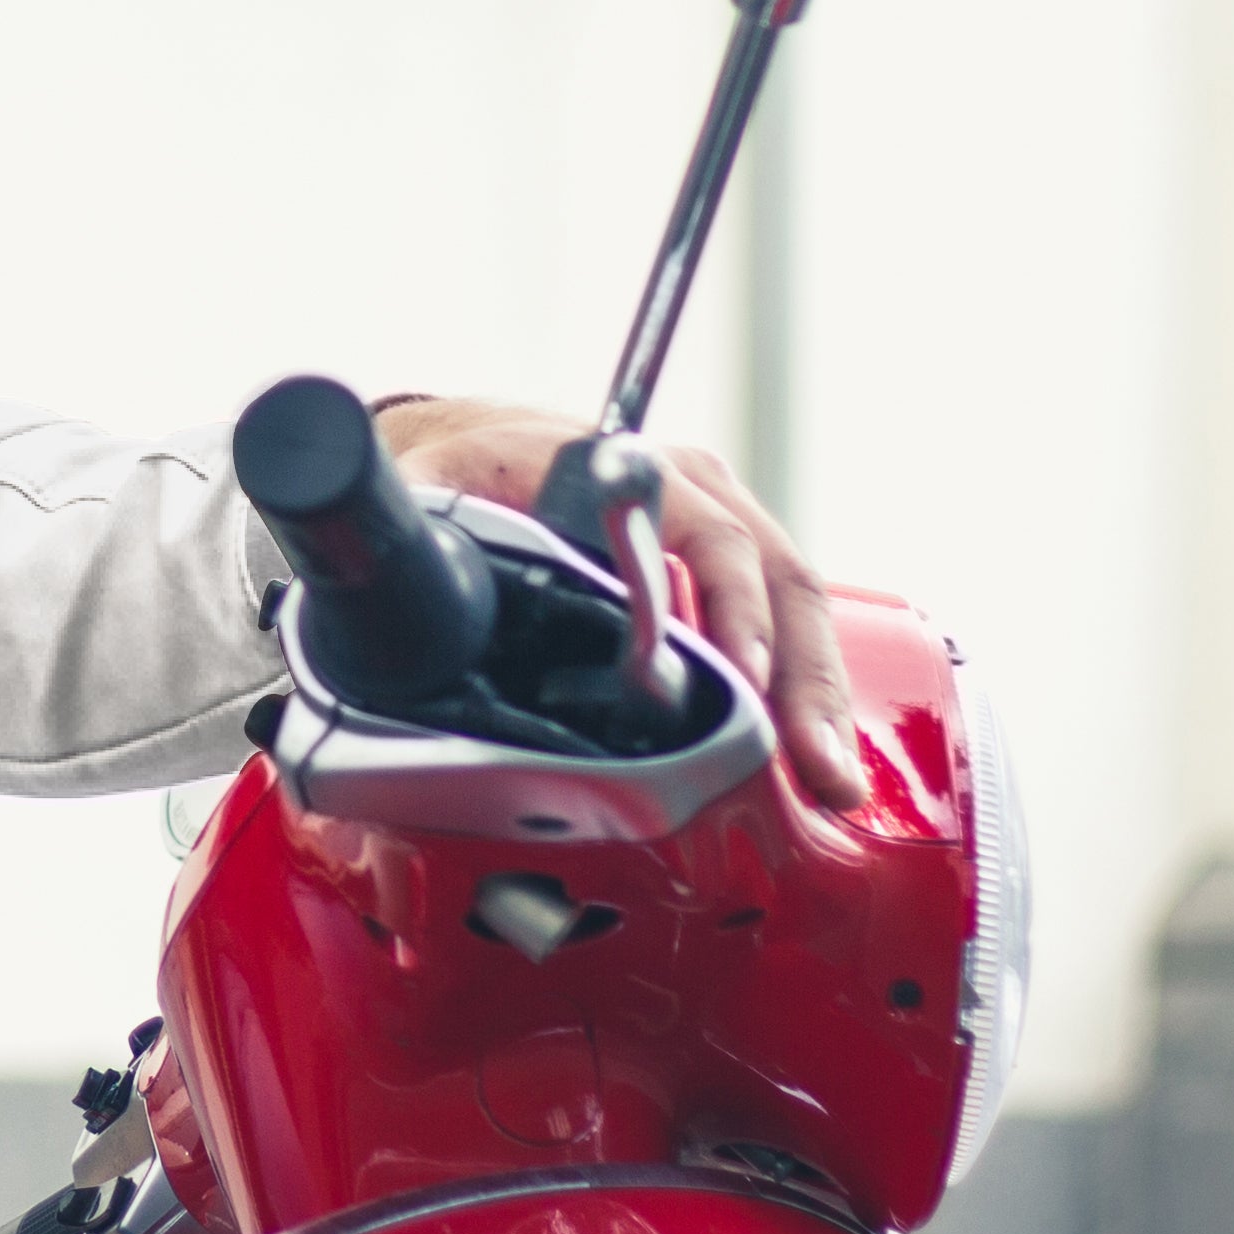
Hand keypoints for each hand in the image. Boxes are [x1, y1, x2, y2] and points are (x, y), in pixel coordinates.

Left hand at [366, 397, 864, 811]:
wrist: (475, 448)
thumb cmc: (465, 472)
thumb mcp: (433, 492)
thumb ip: (418, 534)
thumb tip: (398, 583)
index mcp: (635, 469)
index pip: (708, 536)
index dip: (732, 608)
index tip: (744, 676)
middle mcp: (700, 494)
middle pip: (778, 582)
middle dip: (804, 683)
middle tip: (820, 769)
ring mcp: (726, 534)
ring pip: (799, 612)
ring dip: (819, 703)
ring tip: (834, 786)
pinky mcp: (729, 585)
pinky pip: (784, 635)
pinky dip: (804, 700)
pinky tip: (815, 768)